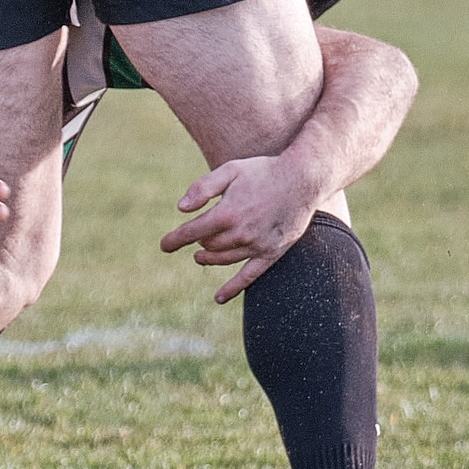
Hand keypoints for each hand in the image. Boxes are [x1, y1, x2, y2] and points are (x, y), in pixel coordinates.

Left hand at [160, 155, 324, 303]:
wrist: (303, 179)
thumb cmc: (263, 171)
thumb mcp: (229, 170)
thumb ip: (203, 189)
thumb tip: (181, 209)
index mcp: (226, 214)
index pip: (191, 233)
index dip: (174, 240)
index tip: (164, 245)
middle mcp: (240, 234)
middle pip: (208, 245)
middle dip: (198, 240)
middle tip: (197, 234)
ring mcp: (256, 246)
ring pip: (223, 259)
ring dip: (209, 258)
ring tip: (200, 256)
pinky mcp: (271, 253)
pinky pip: (249, 277)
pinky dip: (233, 288)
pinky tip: (219, 298)